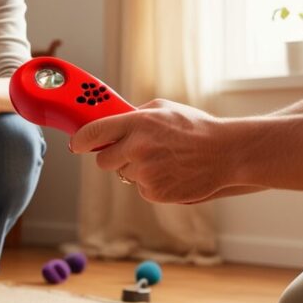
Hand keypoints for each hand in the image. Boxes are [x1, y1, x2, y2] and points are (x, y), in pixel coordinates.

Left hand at [70, 99, 237, 203]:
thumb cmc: (195, 128)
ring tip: (163, 160)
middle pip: (103, 160)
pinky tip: (170, 172)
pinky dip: (151, 183)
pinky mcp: (154, 192)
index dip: (80, 139)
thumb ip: (133, 115)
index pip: (93, 132)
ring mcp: (145, 172)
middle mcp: (137, 148)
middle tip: (129, 151)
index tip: (76, 142)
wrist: (226, 153)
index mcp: (138, 123)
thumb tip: (110, 121)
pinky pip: (141, 188)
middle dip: (112, 156)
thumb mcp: (162, 109)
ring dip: (136, 169)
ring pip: (123, 174)